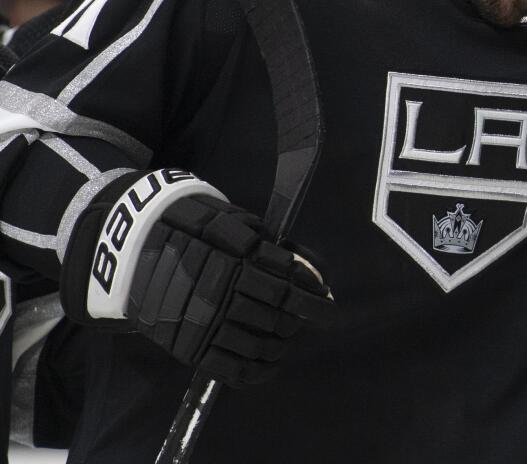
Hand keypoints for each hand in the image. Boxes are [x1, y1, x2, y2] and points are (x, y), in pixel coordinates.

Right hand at [62, 169, 335, 387]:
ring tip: (285, 338)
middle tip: (306, 317)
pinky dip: (256, 371)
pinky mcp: (187, 344)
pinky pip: (230, 367)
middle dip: (298, 318)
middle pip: (278, 313)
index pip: (288, 281)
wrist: (132, 246)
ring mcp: (204, 319)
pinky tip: (269, 364)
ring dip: (281, 343)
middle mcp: (222, 288)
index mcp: (236, 255)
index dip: (313, 293)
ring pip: (259, 342)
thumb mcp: (234, 222)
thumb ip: (272, 246)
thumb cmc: (194, 228)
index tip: (326, 299)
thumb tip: (311, 272)